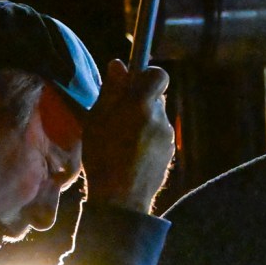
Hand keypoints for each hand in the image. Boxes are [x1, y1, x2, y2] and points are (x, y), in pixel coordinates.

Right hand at [82, 59, 175, 213]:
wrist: (120, 199)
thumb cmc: (102, 158)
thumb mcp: (96, 121)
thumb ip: (110, 91)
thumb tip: (118, 65)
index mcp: (142, 105)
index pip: (158, 74)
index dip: (146, 76)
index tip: (131, 84)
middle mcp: (160, 118)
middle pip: (155, 98)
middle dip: (139, 102)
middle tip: (118, 117)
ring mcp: (167, 137)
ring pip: (155, 118)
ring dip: (142, 122)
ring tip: (122, 141)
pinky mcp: (169, 154)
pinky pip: (158, 137)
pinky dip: (147, 140)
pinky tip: (130, 155)